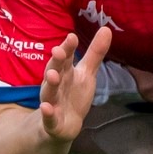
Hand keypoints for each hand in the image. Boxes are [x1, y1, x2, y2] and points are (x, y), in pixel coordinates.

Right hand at [37, 30, 112, 144]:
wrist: (65, 125)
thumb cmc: (74, 94)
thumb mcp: (87, 73)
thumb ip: (95, 53)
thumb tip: (106, 28)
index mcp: (65, 71)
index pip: (66, 57)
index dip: (68, 47)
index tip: (72, 37)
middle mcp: (56, 84)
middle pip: (55, 70)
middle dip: (56, 61)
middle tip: (59, 51)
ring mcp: (53, 102)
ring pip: (49, 92)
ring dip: (51, 83)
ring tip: (52, 75)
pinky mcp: (52, 121)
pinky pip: (48, 117)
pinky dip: (47, 113)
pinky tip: (46, 108)